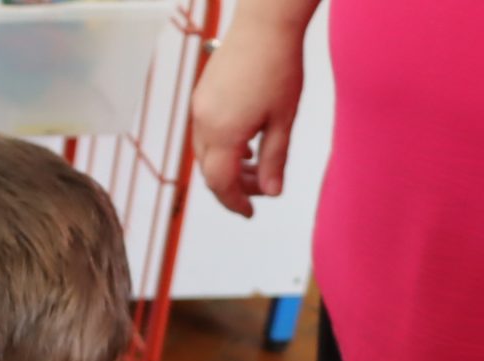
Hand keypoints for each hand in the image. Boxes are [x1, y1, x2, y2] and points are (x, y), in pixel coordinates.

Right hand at [190, 0, 311, 215]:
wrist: (265, 23)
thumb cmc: (279, 66)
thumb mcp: (283, 120)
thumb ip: (275, 160)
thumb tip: (272, 192)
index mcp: (224, 133)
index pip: (221, 183)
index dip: (235, 202)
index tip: (250, 213)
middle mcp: (204, 123)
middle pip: (211, 172)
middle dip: (234, 187)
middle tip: (262, 190)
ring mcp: (199, 109)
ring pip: (206, 153)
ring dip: (228, 167)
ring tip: (257, 166)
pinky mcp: (202, 96)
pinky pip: (205, 133)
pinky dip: (222, 147)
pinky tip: (246, 142)